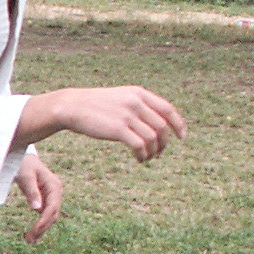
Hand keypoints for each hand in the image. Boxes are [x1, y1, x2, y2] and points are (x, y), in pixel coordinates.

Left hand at [16, 152, 63, 242]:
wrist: (24, 159)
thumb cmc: (24, 165)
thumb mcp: (25, 176)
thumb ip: (31, 191)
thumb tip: (37, 209)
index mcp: (55, 186)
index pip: (52, 207)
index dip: (44, 221)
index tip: (34, 231)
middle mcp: (56, 193)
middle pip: (53, 214)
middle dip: (42, 228)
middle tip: (29, 240)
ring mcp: (52, 197)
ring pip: (50, 217)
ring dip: (42, 230)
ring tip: (30, 241)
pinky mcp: (46, 200)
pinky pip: (45, 215)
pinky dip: (40, 225)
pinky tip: (33, 235)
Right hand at [49, 86, 185, 161]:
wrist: (71, 106)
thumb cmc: (95, 105)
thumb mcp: (120, 98)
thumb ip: (138, 105)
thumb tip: (156, 123)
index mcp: (138, 93)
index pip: (167, 109)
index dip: (178, 124)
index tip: (181, 136)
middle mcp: (136, 102)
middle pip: (162, 126)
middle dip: (164, 142)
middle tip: (159, 152)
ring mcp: (127, 115)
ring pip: (153, 137)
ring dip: (154, 151)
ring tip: (147, 158)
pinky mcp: (118, 129)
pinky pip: (140, 145)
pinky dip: (143, 155)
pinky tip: (139, 159)